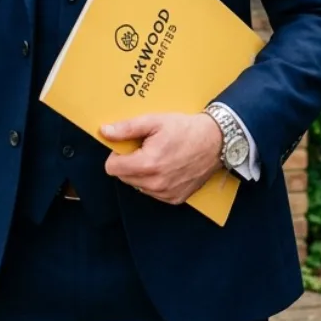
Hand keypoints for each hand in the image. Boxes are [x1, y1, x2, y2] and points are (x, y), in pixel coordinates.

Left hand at [101, 112, 223, 204]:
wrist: (216, 141)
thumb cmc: (185, 129)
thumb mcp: (154, 121)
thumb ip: (126, 128)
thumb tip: (105, 131)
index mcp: (147, 164)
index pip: (112, 168)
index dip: (117, 154)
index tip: (129, 145)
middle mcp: (156, 184)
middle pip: (123, 177)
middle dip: (129, 162)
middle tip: (145, 148)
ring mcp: (166, 194)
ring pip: (137, 185)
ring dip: (141, 173)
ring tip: (158, 156)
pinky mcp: (176, 199)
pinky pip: (153, 192)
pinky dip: (154, 181)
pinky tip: (167, 167)